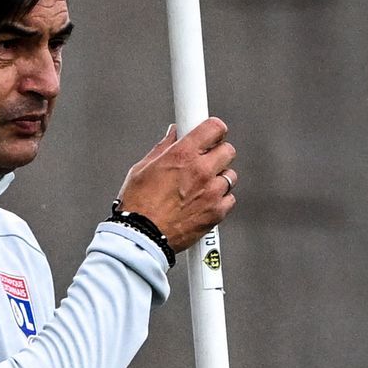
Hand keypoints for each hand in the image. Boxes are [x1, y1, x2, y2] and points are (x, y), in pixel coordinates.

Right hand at [120, 116, 238, 247]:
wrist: (140, 239)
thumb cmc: (137, 207)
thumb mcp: (142, 169)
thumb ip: (163, 149)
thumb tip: (173, 135)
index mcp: (182, 155)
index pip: (214, 127)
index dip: (213, 131)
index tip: (210, 136)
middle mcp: (201, 170)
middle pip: (228, 150)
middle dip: (217, 154)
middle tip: (203, 163)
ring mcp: (212, 192)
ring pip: (230, 176)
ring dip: (218, 179)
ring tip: (199, 189)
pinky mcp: (216, 212)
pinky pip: (229, 199)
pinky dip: (219, 201)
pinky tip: (202, 205)